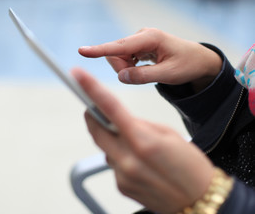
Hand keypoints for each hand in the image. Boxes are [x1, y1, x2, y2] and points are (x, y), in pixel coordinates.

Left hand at [71, 67, 214, 213]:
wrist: (200, 201)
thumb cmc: (191, 166)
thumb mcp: (169, 135)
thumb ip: (140, 125)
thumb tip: (119, 120)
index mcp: (143, 141)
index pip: (110, 109)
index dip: (91, 89)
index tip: (78, 76)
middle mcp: (128, 160)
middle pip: (96, 130)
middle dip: (94, 117)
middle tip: (96, 108)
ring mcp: (123, 176)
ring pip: (104, 148)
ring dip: (112, 139)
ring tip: (135, 144)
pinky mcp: (121, 187)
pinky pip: (112, 164)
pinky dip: (120, 156)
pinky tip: (139, 162)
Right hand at [79, 28, 221, 91]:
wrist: (198, 60)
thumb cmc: (187, 65)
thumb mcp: (169, 74)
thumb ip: (144, 76)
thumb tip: (121, 76)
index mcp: (150, 38)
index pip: (120, 46)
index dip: (100, 50)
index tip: (82, 51)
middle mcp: (142, 36)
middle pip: (116, 53)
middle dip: (122, 68)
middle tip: (142, 76)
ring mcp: (139, 40)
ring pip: (119, 57)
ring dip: (127, 69)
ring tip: (147, 72)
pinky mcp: (139, 46)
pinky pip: (124, 58)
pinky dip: (130, 68)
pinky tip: (145, 68)